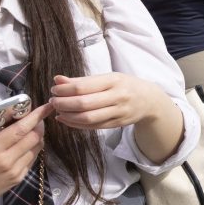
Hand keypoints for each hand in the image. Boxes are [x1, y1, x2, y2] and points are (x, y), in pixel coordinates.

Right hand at [0, 102, 51, 192]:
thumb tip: (11, 111)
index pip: (21, 130)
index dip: (35, 116)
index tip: (46, 107)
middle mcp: (7, 161)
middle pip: (34, 138)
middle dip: (39, 125)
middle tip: (36, 117)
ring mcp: (15, 172)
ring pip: (37, 148)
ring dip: (38, 136)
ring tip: (31, 129)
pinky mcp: (18, 178)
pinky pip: (32, 159)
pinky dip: (33, 148)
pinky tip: (26, 144)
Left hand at [50, 74, 169, 130]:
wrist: (150, 100)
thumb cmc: (125, 86)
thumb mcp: (108, 78)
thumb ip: (83, 80)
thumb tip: (58, 80)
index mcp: (114, 81)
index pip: (82, 87)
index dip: (64, 90)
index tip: (54, 89)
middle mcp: (118, 96)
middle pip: (83, 104)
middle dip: (63, 103)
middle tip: (53, 101)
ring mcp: (119, 112)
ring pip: (87, 118)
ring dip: (68, 116)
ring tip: (58, 111)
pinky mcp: (117, 124)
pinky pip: (92, 126)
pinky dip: (75, 124)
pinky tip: (66, 119)